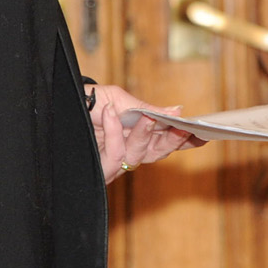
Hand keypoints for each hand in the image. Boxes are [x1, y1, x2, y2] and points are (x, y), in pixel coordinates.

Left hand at [88, 83, 203, 181]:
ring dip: (144, 134)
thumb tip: (176, 111)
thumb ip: (146, 109)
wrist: (63, 103)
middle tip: (183, 127)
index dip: (185, 140)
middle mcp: (128, 151)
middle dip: (173, 140)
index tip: (203, 134)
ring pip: (139, 155)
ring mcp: (115, 162)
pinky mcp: (101, 168)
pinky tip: (110, 114)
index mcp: (137, 135)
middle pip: (158, 153)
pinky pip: (115, 154)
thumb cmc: (91, 101)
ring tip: (146, 116)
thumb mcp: (120, 99)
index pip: (165, 142)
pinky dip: (114, 133)